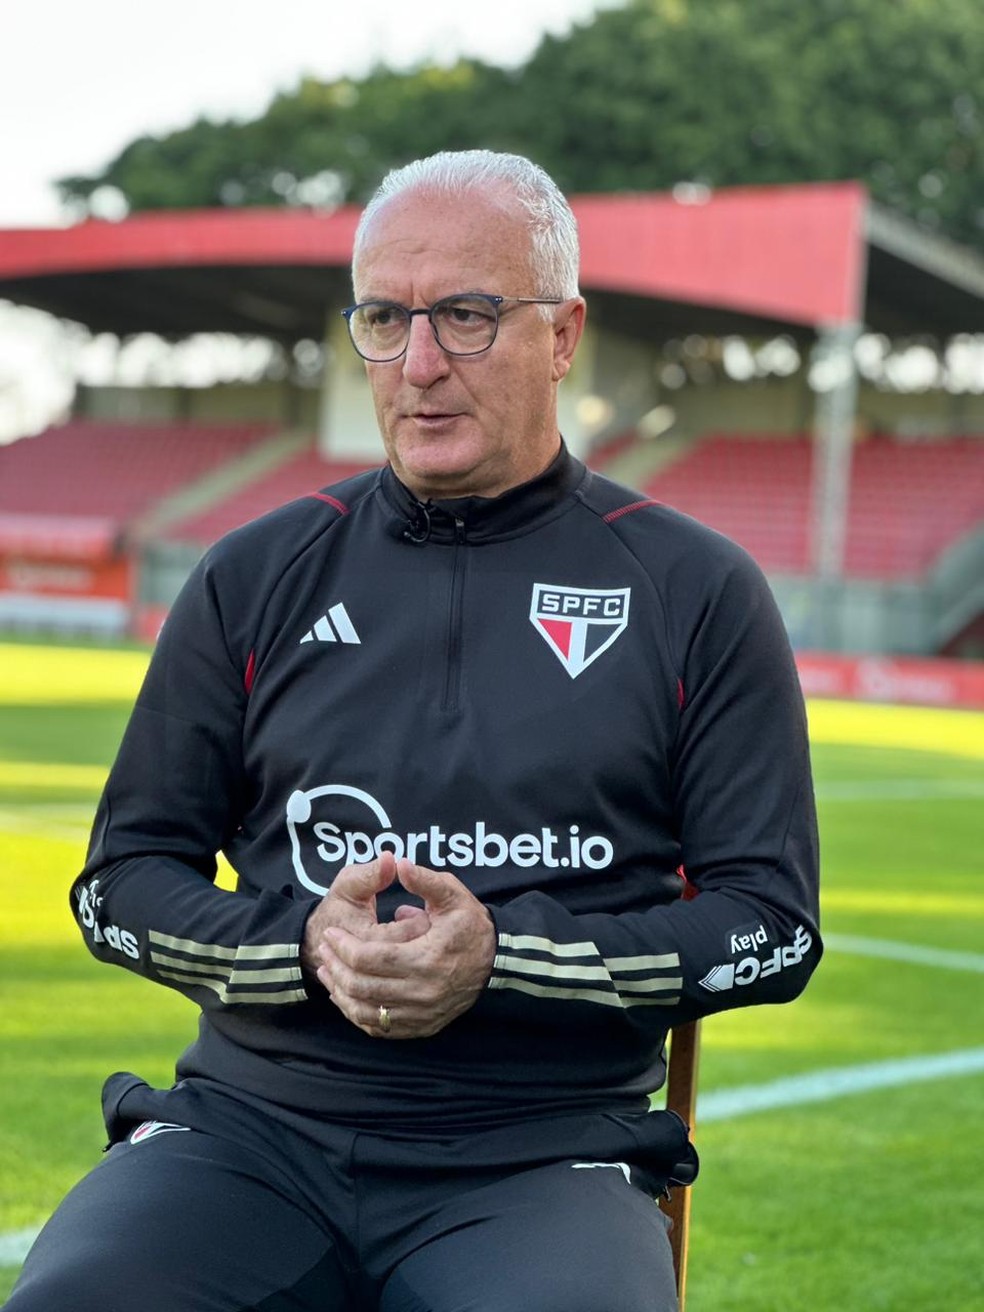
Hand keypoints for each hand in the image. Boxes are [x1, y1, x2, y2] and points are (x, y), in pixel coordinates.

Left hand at [315, 857, 495, 1039]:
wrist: (495, 961)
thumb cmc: (471, 924)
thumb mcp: (453, 895)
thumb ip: (424, 880)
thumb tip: (397, 863)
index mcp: (428, 958)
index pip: (372, 958)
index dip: (345, 947)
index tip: (329, 933)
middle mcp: (424, 992)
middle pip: (364, 986)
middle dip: (337, 967)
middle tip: (323, 949)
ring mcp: (423, 1013)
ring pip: (367, 1011)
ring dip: (341, 992)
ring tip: (327, 970)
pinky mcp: (422, 1026)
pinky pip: (380, 1027)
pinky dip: (357, 1013)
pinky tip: (345, 995)